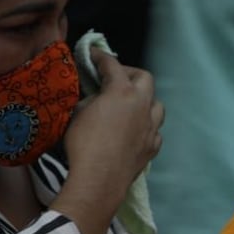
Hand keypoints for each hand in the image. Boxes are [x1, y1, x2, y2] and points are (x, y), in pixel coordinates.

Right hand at [64, 49, 163, 201]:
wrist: (98, 180)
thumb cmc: (83, 144)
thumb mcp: (77, 114)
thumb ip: (89, 99)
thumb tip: (94, 97)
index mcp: (122, 91)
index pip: (112, 65)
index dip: (100, 56)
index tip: (93, 54)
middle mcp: (142, 105)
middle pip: (144, 78)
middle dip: (130, 73)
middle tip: (114, 78)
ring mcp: (151, 127)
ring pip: (156, 104)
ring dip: (144, 100)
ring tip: (130, 105)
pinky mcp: (152, 147)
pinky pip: (154, 130)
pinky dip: (146, 126)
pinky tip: (135, 131)